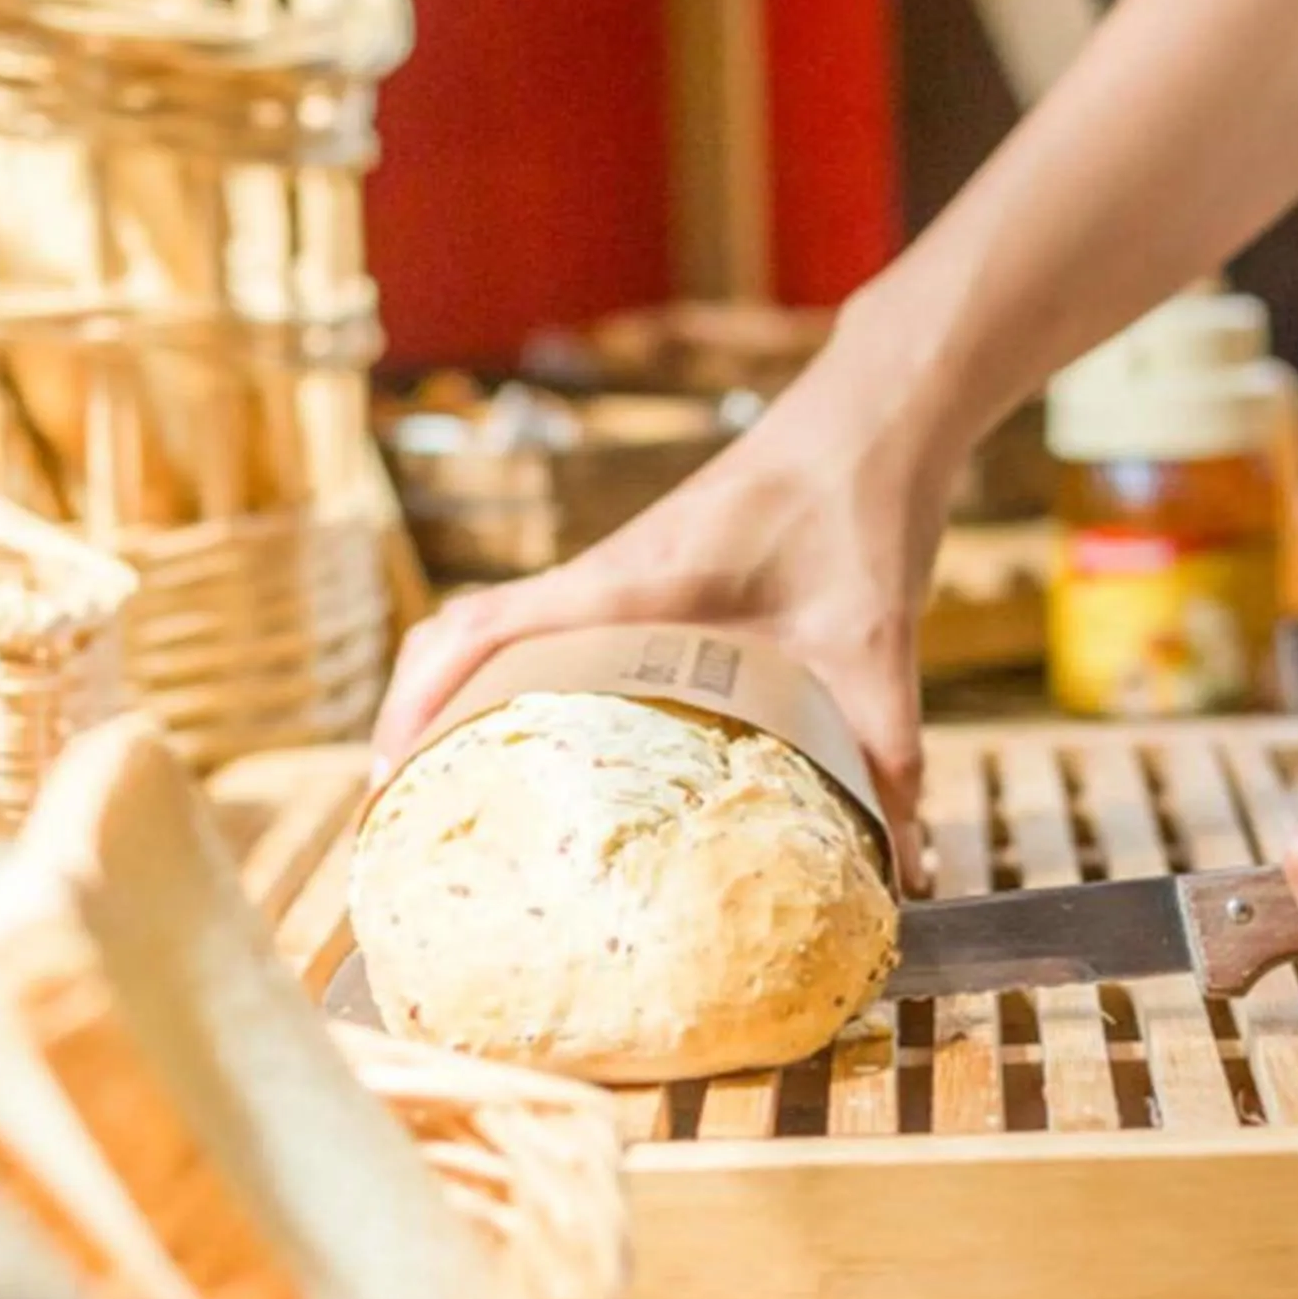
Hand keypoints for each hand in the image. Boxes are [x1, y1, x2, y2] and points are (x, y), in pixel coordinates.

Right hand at [371, 355, 959, 838]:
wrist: (874, 425)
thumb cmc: (859, 513)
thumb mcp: (876, 646)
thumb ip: (890, 756)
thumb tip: (905, 873)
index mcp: (631, 584)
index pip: (485, 629)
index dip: (421, 699)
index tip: (392, 776)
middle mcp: (603, 578)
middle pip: (460, 637)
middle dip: (412, 716)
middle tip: (400, 810)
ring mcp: (613, 577)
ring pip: (490, 629)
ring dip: (449, 694)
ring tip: (441, 784)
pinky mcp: (639, 581)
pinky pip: (538, 627)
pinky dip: (505, 674)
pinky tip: (532, 740)